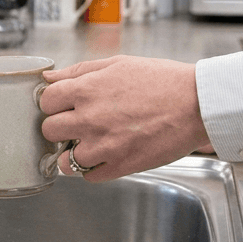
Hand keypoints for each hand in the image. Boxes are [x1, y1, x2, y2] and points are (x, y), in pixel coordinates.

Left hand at [39, 55, 208, 182]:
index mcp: (86, 90)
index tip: (63, 105)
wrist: (197, 104)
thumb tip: (49, 77)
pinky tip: (105, 156)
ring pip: (65, 161)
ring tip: (88, 144)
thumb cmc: (162, 81)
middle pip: (49, 130)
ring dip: (72, 154)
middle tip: (75, 125)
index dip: (53, 102)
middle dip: (59, 127)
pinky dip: (93, 169)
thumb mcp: (117, 64)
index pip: (45, 101)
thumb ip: (78, 71)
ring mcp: (103, 146)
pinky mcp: (120, 166)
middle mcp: (89, 119)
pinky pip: (89, 177)